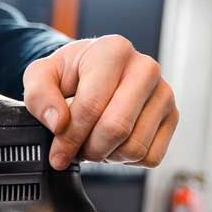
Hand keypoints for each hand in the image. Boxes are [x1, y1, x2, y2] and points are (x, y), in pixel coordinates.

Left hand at [23, 35, 178, 169]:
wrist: (95, 73)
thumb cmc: (71, 74)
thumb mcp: (41, 76)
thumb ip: (39, 96)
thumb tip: (58, 123)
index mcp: (114, 51)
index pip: (91, 106)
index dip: (70, 138)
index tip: (57, 154)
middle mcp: (145, 68)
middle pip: (116, 129)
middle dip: (90, 148)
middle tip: (77, 147)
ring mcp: (163, 93)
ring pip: (134, 148)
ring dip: (108, 154)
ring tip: (95, 140)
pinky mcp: (172, 117)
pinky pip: (150, 157)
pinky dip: (128, 160)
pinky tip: (115, 143)